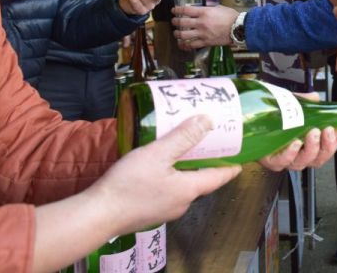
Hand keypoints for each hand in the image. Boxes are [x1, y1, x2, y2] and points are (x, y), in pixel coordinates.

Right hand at [88, 115, 240, 234]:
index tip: (240, 159)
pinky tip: (158, 166)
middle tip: (208, 144)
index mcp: (189, 190)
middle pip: (201, 181)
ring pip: (182, 186)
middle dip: (205, 163)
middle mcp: (181, 203)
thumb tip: (207, 121)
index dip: (230, 167)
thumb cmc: (128, 185)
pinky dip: (170, 177)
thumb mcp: (158, 154)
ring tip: (182, 149)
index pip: (219, 177)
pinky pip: (167, 191)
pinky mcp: (149, 211)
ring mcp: (165, 210)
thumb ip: (183, 137)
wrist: (96, 215)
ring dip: (185, 169)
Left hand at [172, 4, 237, 48]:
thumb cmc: (231, 16)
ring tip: (176, 33)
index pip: (185, 10)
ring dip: (177, 34)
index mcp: (204, 12)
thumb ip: (207, 9)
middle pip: (182, 23)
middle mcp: (201, 23)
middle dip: (175, 22)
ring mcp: (203, 34)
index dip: (177, 10)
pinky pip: (192, 45)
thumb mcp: (218, 8)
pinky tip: (182, 44)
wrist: (239, 28)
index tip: (174, 10)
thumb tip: (200, 10)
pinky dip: (185, 45)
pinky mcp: (206, 42)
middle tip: (174, 22)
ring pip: (184, 35)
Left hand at [259, 92, 336, 170]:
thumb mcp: (294, 108)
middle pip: (319, 159)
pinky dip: (290, 153)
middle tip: (327, 131)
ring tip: (312, 134)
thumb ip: (308, 106)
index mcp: (309, 143)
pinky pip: (282, 162)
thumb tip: (319, 99)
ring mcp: (285, 159)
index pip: (330, 145)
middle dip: (327, 146)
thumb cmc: (272, 117)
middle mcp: (298, 155)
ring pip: (303, 162)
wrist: (248, 120)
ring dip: (311, 148)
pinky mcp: (270, 160)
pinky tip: (294, 144)